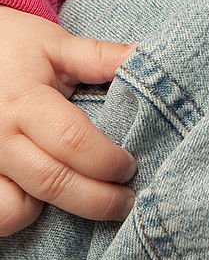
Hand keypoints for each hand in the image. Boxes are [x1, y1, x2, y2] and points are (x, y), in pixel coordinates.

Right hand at [0, 6, 136, 235]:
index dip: (106, 160)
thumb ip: (100, 56)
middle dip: (97, 199)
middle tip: (125, 202)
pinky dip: (17, 215)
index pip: (72, 140)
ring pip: (13, 212)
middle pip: (52, 182)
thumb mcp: (55, 44)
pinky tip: (40, 199)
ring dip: (51, 211)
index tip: (130, 166)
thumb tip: (145, 57)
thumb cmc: (12, 46)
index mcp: (25, 101)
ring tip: (78, 194)